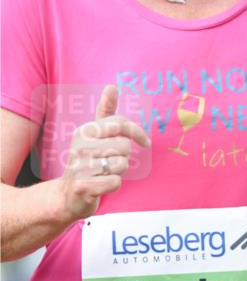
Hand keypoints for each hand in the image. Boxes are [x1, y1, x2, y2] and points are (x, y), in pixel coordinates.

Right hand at [57, 83, 150, 222]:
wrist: (68, 195)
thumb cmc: (88, 162)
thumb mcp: (94, 135)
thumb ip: (105, 112)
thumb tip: (112, 86)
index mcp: (84, 131)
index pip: (120, 123)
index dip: (138, 133)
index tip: (145, 142)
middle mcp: (79, 146)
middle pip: (124, 146)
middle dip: (124, 157)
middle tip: (111, 162)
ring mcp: (79, 166)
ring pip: (122, 164)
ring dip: (119, 172)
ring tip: (104, 173)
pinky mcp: (83, 186)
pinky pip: (115, 182)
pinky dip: (113, 185)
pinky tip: (102, 185)